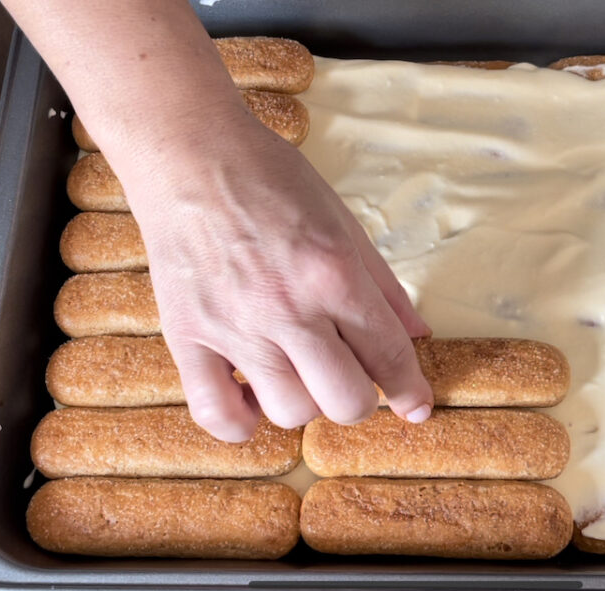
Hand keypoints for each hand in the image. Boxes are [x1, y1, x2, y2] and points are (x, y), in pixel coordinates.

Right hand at [124, 98, 433, 440]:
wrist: (189, 154)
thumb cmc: (271, 179)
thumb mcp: (343, 221)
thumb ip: (383, 285)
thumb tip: (418, 335)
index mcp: (333, 274)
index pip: (388, 355)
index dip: (410, 390)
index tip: (417, 407)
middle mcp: (287, 307)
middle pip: (344, 401)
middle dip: (358, 399)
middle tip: (348, 378)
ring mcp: (234, 327)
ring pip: (289, 412)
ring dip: (304, 402)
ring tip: (296, 373)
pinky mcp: (186, 336)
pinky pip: (216, 414)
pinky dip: (241, 422)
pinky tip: (251, 397)